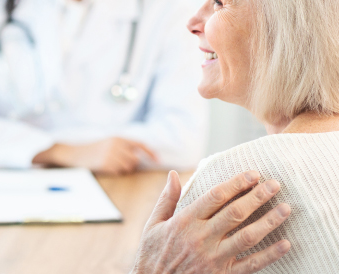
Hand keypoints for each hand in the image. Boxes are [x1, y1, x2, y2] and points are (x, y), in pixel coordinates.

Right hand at [32, 137, 157, 174]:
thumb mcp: (108, 142)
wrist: (74, 153)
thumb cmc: (92, 149)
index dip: (150, 152)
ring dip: (123, 168)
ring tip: (110, 164)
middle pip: (135, 159)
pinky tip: (105, 167)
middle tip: (119, 163)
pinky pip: (118, 172)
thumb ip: (123, 146)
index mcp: (118, 137)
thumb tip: (140, 157)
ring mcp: (111, 154)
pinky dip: (115, 171)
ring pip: (128, 167)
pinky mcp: (105, 164)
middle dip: (131, 163)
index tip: (157, 160)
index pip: (140, 144)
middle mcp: (116, 144)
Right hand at [131, 170, 290, 273]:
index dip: (236, 183)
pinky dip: (270, 254)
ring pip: (247, 236)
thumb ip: (167, 199)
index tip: (253, 174)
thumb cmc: (152, 253)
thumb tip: (174, 174)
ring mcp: (213, 257)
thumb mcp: (154, 223)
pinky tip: (285, 243)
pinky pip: (251, 264)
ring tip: (285, 208)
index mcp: (185, 221)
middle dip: (257, 196)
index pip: (216, 196)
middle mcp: (201, 237)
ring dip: (269, 221)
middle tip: (275, 185)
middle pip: (235, 213)